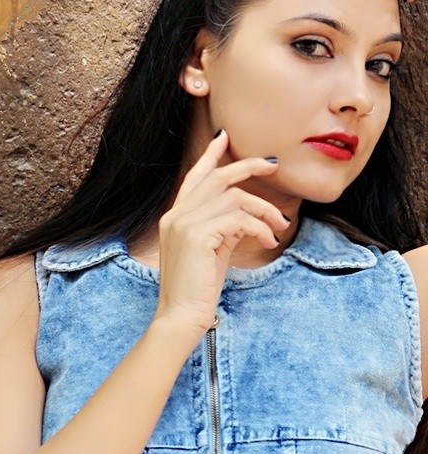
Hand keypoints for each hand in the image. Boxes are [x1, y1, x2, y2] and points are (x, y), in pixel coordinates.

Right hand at [154, 130, 288, 340]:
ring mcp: (184, 224)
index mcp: (174, 217)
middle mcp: (175, 215)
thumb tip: (243, 213)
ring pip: (234, 198)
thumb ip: (220, 227)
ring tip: (278, 227)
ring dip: (264, 210)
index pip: (194, 177)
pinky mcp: (198, 236)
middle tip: (273, 164)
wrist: (181, 316)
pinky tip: (268, 240)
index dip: (210, 156)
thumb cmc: (197, 289)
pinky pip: (238, 218)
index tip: (225, 138)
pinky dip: (259, 226)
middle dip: (248, 166)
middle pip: (217, 178)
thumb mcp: (209, 251)